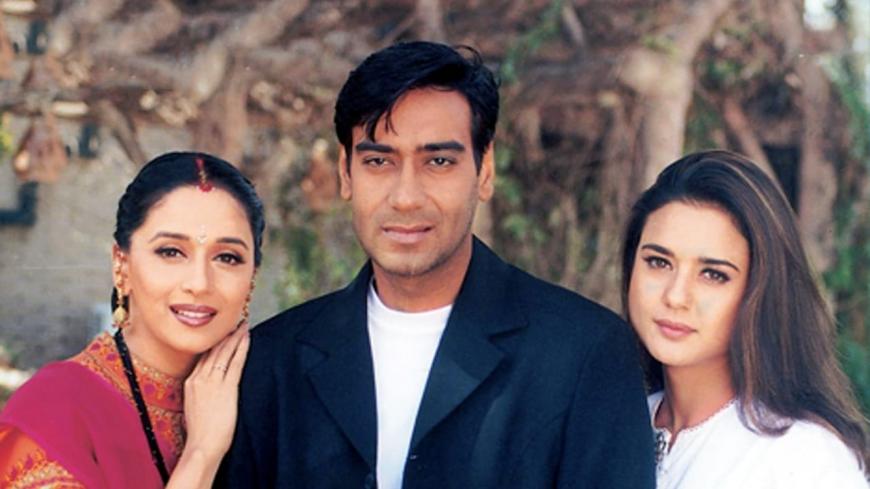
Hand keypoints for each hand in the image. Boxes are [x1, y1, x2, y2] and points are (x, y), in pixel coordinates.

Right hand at [181, 324, 249, 461]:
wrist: (202, 446)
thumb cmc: (200, 433)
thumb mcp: (193, 408)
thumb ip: (199, 395)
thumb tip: (207, 392)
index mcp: (190, 382)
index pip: (203, 356)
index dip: (213, 342)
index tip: (221, 332)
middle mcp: (199, 378)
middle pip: (213, 350)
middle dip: (225, 334)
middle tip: (234, 321)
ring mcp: (212, 382)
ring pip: (224, 352)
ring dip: (235, 337)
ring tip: (243, 325)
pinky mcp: (226, 388)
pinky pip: (235, 362)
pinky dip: (242, 348)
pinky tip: (247, 339)